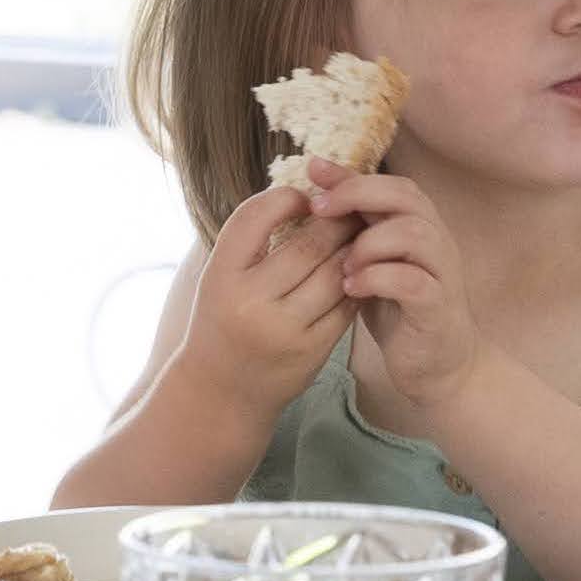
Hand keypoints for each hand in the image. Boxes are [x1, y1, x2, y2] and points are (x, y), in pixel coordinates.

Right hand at [174, 183, 357, 419]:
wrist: (221, 390)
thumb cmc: (222, 318)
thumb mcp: (220, 275)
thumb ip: (252, 237)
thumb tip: (303, 191)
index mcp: (220, 276)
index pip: (255, 217)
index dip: (286, 198)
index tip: (302, 197)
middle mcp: (251, 303)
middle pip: (308, 245)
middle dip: (335, 220)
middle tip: (349, 205)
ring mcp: (285, 330)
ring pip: (336, 273)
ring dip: (353, 248)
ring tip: (360, 232)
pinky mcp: (314, 351)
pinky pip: (347, 305)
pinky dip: (357, 280)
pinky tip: (359, 268)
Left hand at [306, 161, 483, 402]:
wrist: (436, 363)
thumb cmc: (397, 308)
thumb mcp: (370, 263)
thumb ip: (354, 230)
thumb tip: (313, 194)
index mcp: (417, 224)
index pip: (390, 182)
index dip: (352, 175)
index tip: (312, 171)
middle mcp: (435, 240)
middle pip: (406, 196)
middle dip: (358, 195)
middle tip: (319, 209)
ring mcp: (442, 272)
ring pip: (415, 234)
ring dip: (369, 243)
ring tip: (341, 264)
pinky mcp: (438, 307)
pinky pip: (413, 281)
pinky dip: (378, 279)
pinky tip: (352, 289)